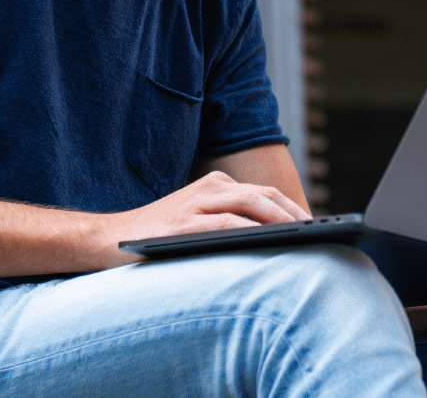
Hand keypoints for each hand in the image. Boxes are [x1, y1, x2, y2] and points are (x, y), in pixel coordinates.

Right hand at [103, 171, 310, 266]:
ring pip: (250, 204)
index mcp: (215, 185)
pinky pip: (225, 223)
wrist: (107, 239)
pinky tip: (268, 240)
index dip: (293, 209)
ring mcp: (195, 204)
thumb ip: (229, 223)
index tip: (317, 228)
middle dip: (295, 214)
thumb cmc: (158, 237)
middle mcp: (209, 188)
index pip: (265, 194)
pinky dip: (251, 230)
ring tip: (304, 236)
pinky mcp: (182, 224)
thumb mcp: (197, 223)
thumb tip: (275, 242)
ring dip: (280, 219)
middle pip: (264, 195)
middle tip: (319, 233)